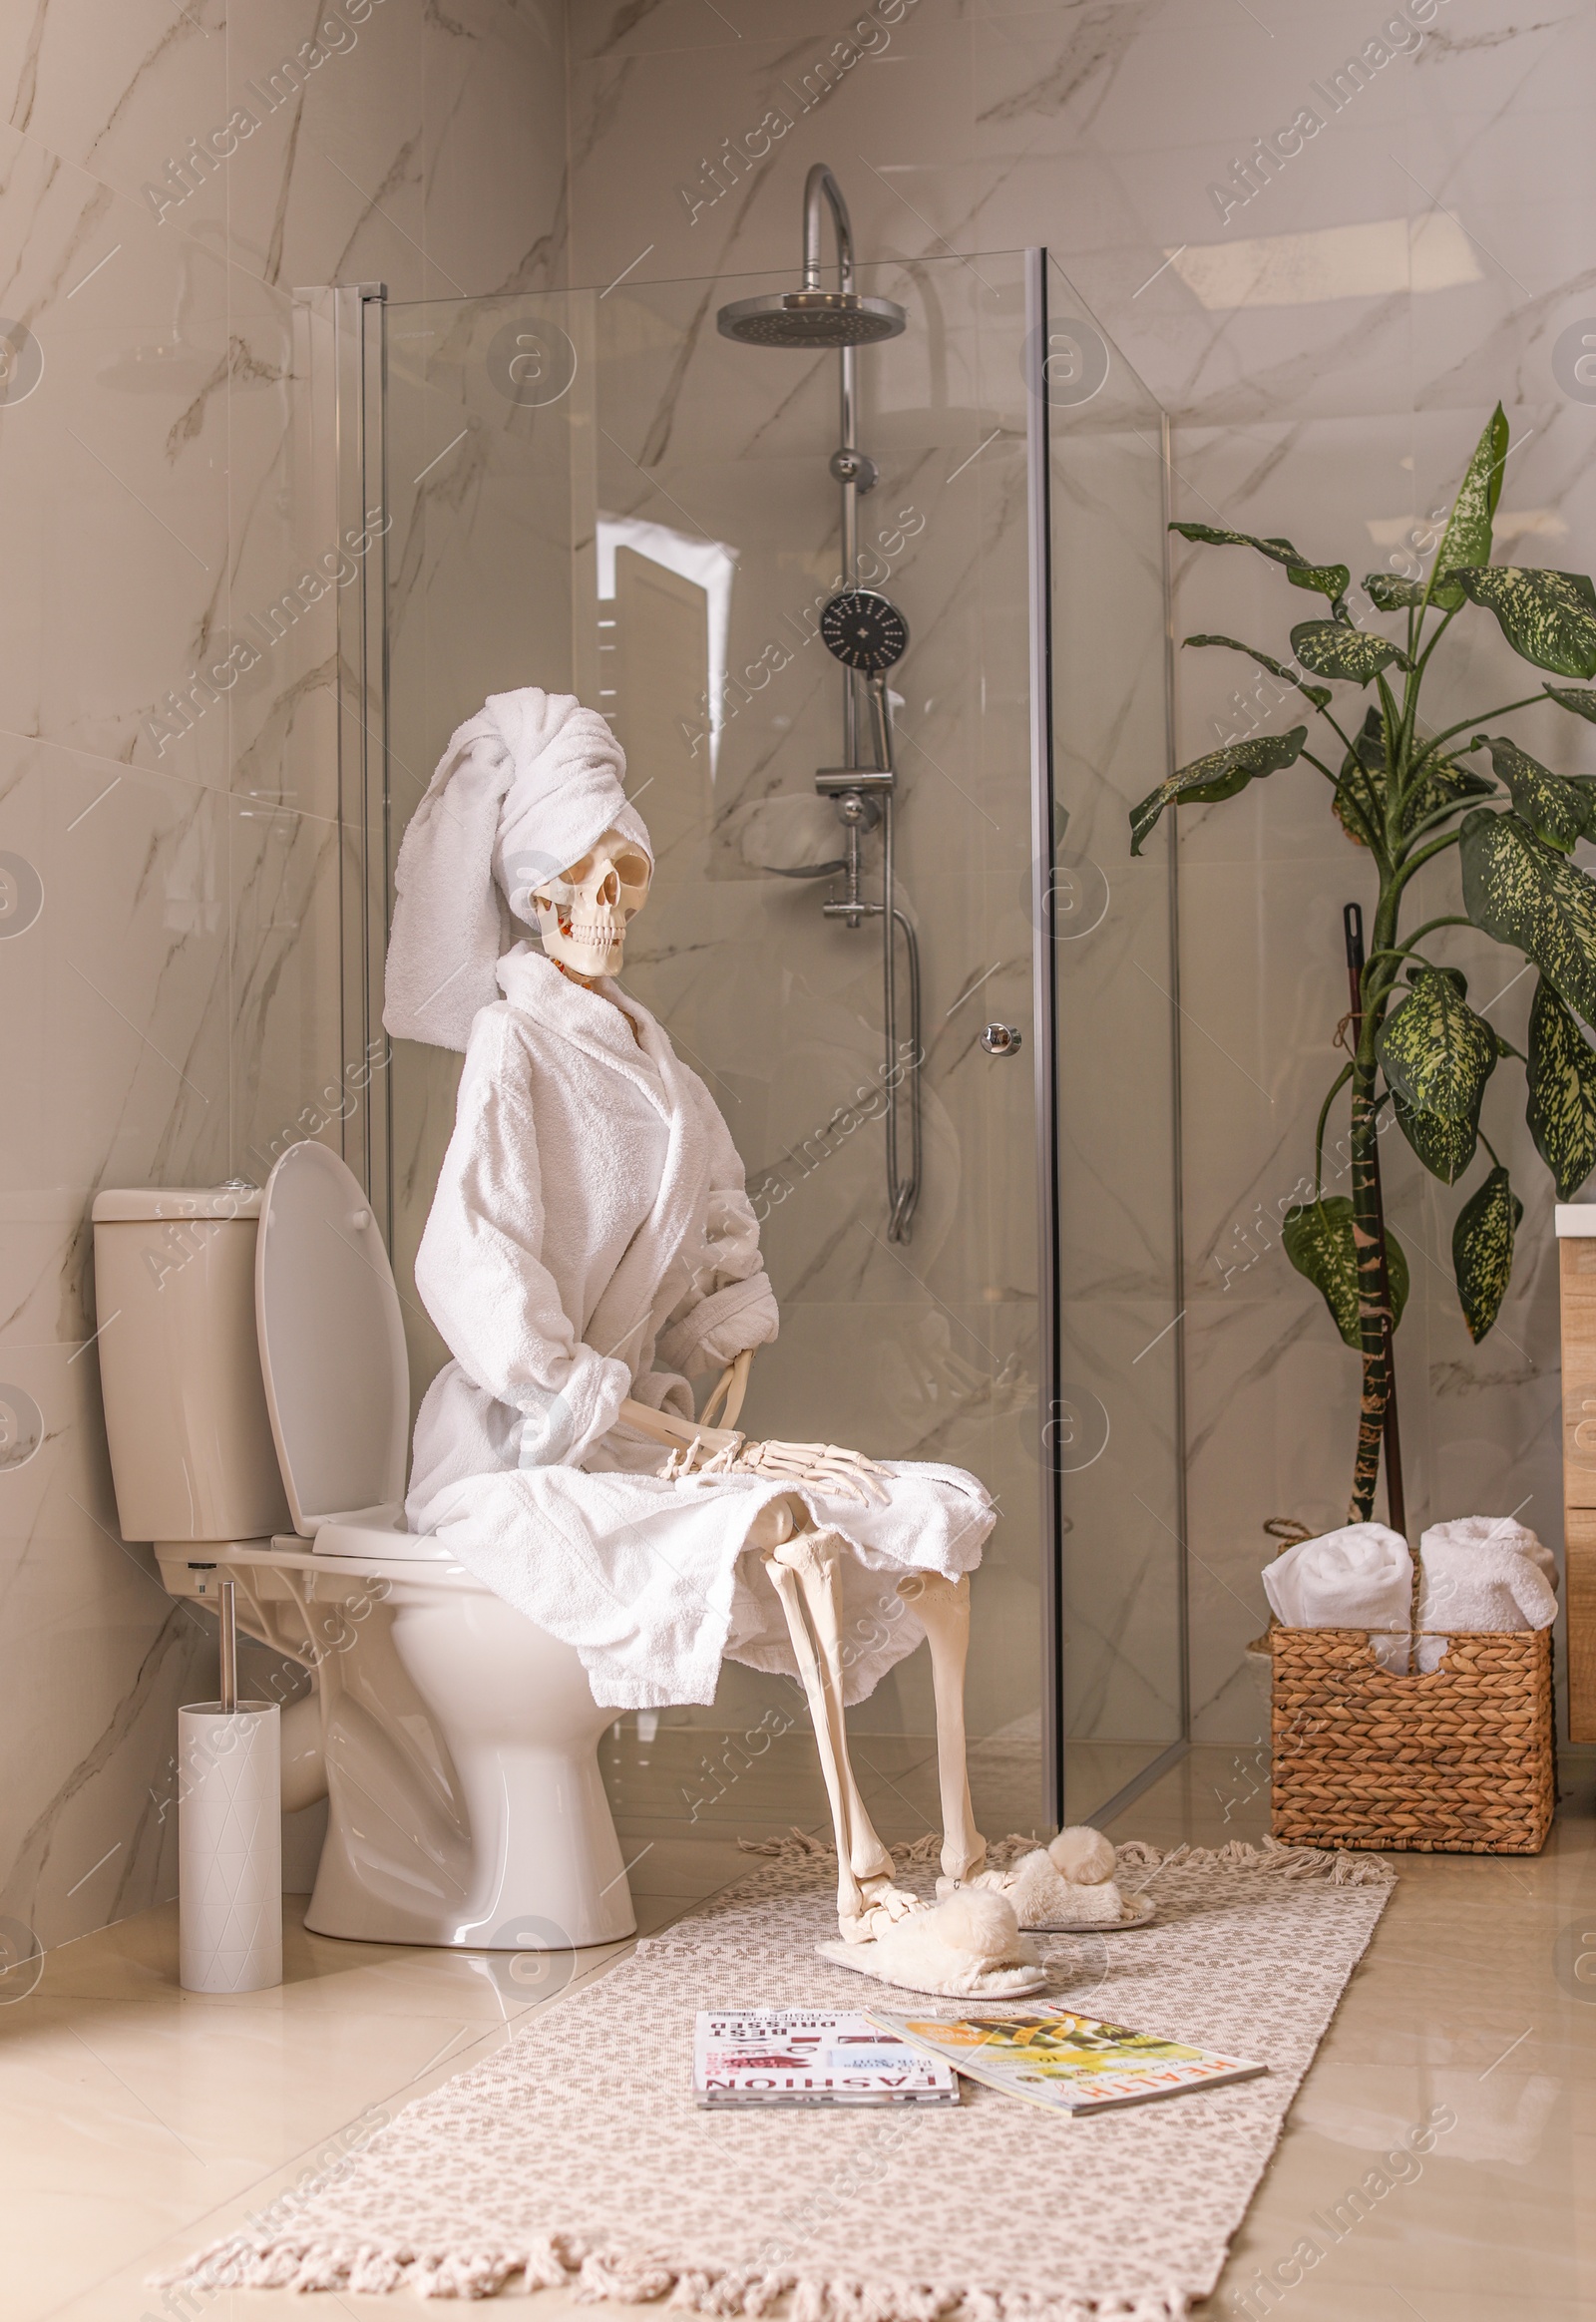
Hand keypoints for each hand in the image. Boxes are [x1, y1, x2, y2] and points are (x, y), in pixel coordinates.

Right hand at [660, 1431, 889, 1506]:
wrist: (749, 1458)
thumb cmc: (778, 1462)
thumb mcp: (804, 1461)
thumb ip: (823, 1467)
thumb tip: (845, 1480)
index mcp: (821, 1450)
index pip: (855, 1457)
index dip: (875, 1467)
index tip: (891, 1478)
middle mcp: (818, 1456)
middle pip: (854, 1467)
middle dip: (875, 1482)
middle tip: (888, 1497)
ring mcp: (809, 1467)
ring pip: (843, 1476)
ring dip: (860, 1491)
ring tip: (871, 1504)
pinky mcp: (799, 1478)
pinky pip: (823, 1483)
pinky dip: (839, 1490)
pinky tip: (850, 1499)